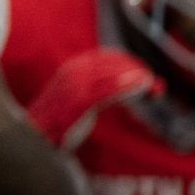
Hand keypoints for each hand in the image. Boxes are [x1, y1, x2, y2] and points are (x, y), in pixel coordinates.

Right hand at [26, 49, 157, 151]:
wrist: (38, 137)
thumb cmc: (63, 121)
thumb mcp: (83, 99)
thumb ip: (105, 91)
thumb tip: (135, 86)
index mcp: (75, 68)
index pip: (108, 57)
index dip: (131, 64)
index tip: (147, 76)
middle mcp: (74, 71)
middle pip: (113, 63)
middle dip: (136, 70)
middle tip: (156, 85)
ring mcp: (75, 85)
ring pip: (112, 74)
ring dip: (135, 77)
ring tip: (153, 85)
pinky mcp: (79, 100)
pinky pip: (107, 90)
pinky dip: (126, 86)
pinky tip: (142, 85)